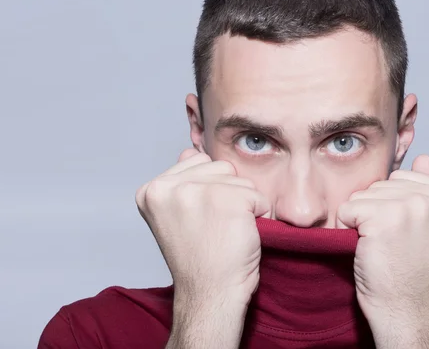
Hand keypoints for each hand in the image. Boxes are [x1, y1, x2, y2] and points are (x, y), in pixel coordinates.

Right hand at [135, 148, 271, 307]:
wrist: (210, 295)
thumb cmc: (199, 258)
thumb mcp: (177, 215)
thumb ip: (181, 181)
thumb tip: (190, 151)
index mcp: (151, 190)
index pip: (198, 163)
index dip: (209, 192)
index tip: (199, 222)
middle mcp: (168, 187)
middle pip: (221, 167)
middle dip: (228, 195)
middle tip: (214, 229)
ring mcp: (197, 192)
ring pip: (241, 180)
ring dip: (243, 206)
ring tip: (226, 232)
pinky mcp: (227, 200)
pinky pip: (259, 197)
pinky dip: (259, 216)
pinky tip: (240, 236)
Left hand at [336, 154, 428, 346]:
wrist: (407, 308)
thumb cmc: (416, 268)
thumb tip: (424, 156)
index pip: (403, 178)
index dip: (396, 206)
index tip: (410, 234)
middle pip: (383, 183)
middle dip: (378, 211)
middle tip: (395, 242)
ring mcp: (413, 205)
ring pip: (364, 194)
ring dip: (363, 220)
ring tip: (383, 246)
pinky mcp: (384, 217)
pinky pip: (347, 208)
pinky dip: (347, 228)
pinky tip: (368, 248)